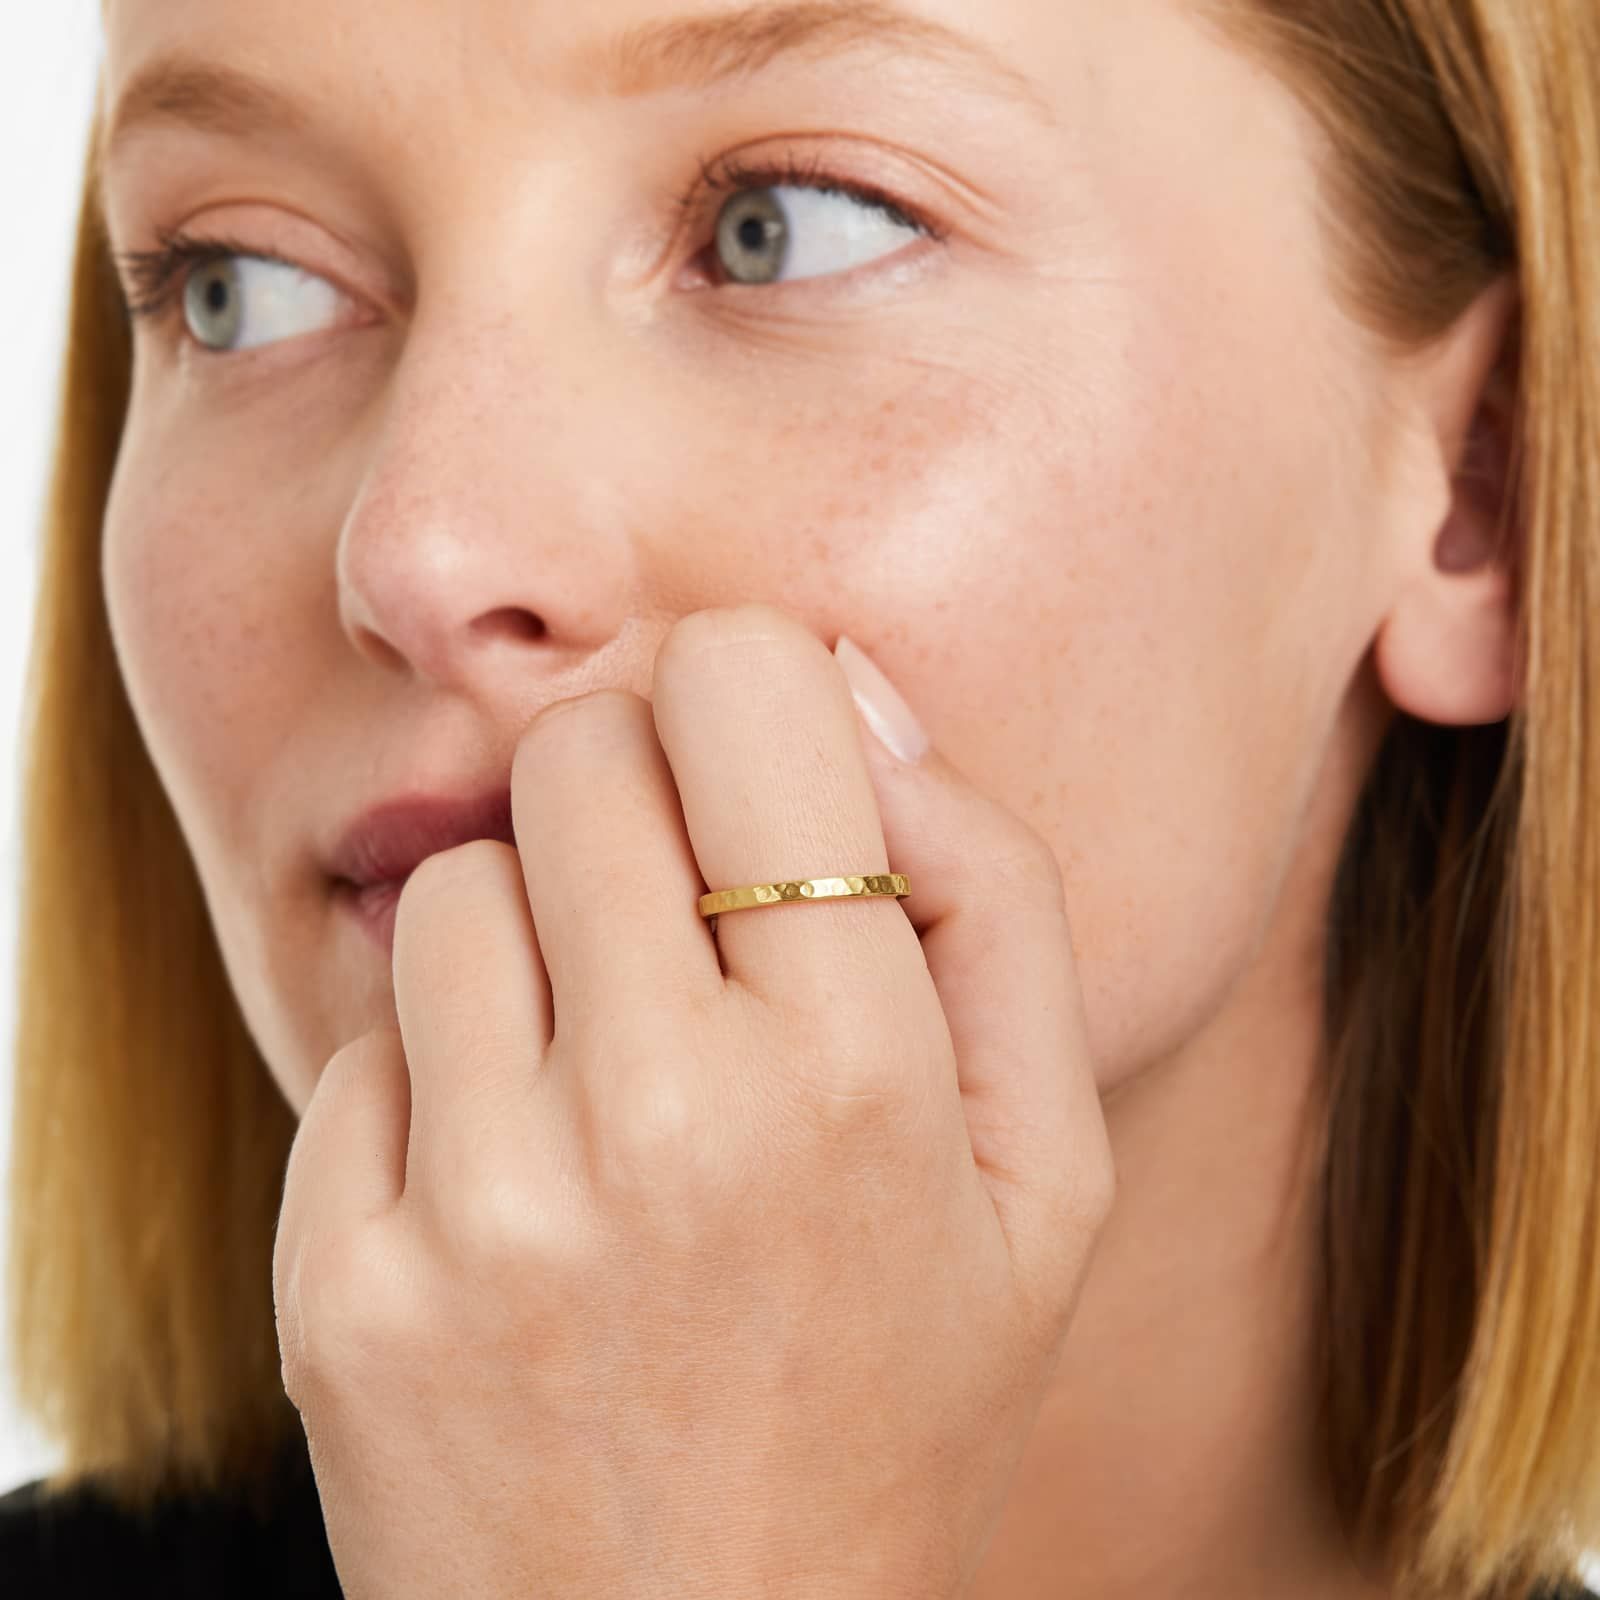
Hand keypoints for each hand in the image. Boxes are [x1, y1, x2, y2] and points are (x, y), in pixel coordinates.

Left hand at [272, 603, 1114, 1599]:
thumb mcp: (1047, 1170)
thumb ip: (997, 898)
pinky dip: (442, 1076)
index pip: (739, 684)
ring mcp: (476, 1207)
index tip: (758, 776)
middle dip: (639, 802)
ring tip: (605, 1068)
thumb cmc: (904, 1403)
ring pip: (458, 884)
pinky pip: (366, 1043)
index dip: (748, 696)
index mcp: (854, 1068)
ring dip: (535, 933)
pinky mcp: (341, 1286)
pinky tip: (519, 1183)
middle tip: (688, 931)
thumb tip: (851, 696)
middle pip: (578, 759)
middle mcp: (653, 1117)